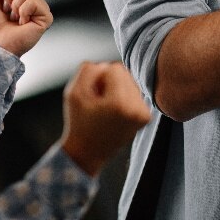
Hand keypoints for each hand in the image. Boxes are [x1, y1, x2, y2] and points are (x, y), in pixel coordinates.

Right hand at [61, 61, 150, 175]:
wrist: (88, 152)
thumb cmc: (79, 122)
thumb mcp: (73, 92)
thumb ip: (88, 69)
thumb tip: (106, 66)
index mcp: (120, 103)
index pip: (115, 68)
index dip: (99, 78)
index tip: (93, 96)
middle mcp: (137, 109)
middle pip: (125, 73)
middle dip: (109, 83)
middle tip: (98, 103)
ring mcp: (144, 114)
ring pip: (130, 82)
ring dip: (116, 90)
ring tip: (105, 108)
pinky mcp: (146, 117)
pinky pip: (134, 93)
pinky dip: (124, 98)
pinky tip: (114, 112)